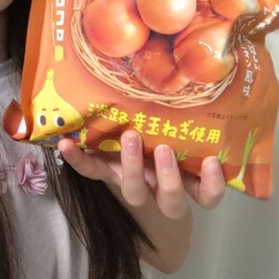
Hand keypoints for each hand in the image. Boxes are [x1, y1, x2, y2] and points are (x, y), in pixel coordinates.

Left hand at [58, 130, 225, 218]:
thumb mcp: (180, 132)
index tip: (214, 162)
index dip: (212, 185)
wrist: (131, 148)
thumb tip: (199, 78)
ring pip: (134, 192)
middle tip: (164, 149)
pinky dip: (78, 160)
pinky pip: (92, 172)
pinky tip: (65, 144)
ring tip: (130, 136)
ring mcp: (132, 183)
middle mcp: (160, 188)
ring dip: (132, 166)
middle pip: (170, 200)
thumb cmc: (166, 135)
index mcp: (185, 179)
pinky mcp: (107, 173)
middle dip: (168, 176)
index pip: (206, 195)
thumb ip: (190, 118)